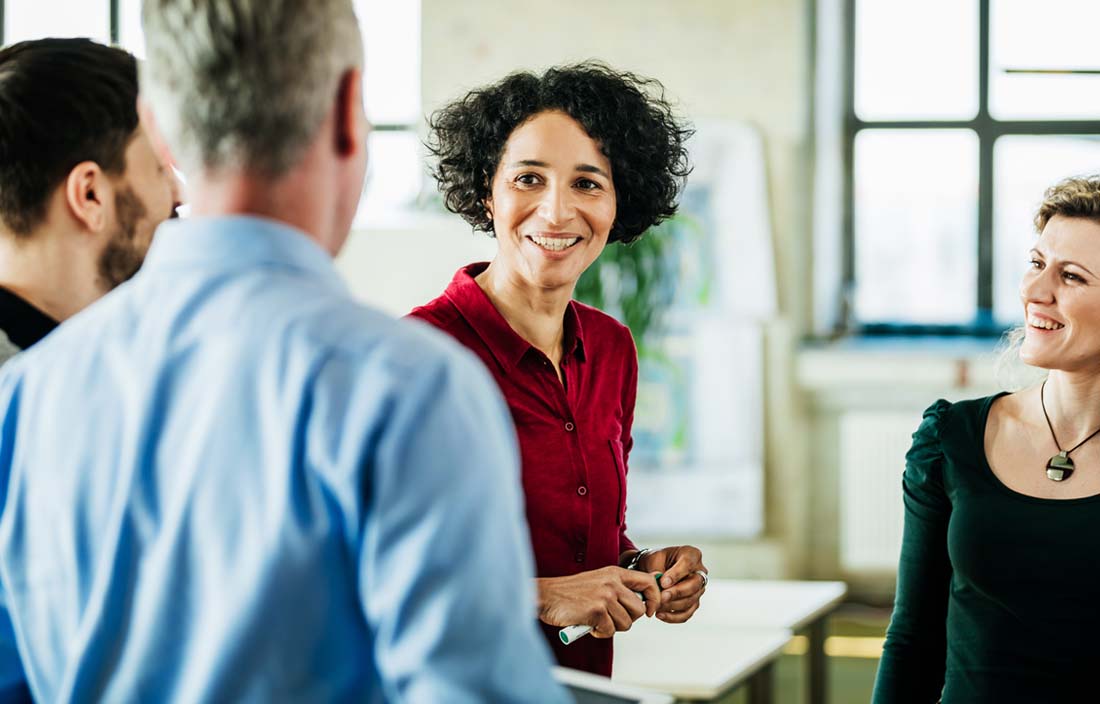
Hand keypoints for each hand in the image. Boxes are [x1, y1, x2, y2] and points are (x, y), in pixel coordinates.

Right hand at [536, 566, 661, 637]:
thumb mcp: (599, 581)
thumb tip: (642, 603)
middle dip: (628, 620)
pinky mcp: (597, 611)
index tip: (648, 610)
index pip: (648, 582)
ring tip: (597, 620)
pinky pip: (610, 631)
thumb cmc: (572, 592)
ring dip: (612, 628)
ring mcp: (605, 596)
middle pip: (639, 610)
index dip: (654, 599)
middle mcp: (612, 582)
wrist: (547, 596)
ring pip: (626, 623)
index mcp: (615, 573)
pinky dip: (600, 633)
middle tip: (611, 619)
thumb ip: (619, 587)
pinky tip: (589, 624)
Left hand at [638, 545, 706, 622]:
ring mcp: (699, 588)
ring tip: (657, 606)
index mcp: (691, 555)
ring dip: (673, 606)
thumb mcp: (654, 559)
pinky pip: (687, 613)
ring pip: (690, 601)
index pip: (688, 564)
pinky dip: (673, 617)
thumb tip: (660, 586)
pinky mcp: (694, 602)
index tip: (663, 582)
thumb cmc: (656, 561)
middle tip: (662, 597)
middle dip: (677, 593)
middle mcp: (699, 572)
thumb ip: (658, 571)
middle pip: (694, 585)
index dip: (676, 574)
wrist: (654, 569)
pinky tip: (660, 615)